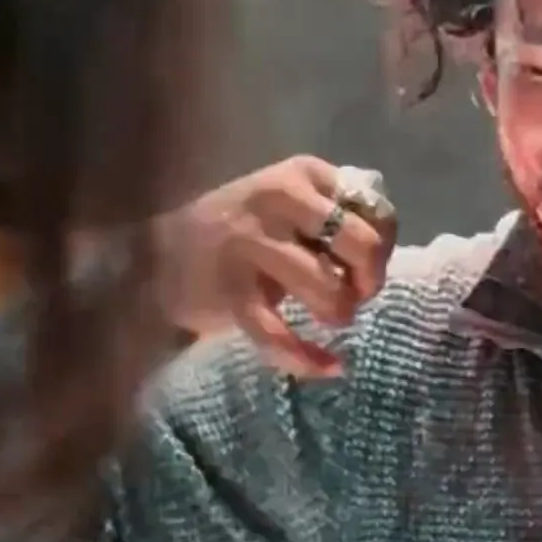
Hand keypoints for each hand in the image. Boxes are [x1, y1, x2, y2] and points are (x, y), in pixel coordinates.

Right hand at [150, 156, 396, 377]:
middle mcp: (279, 200)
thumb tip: (383, 247)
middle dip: (369, 280)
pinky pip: (281, 335)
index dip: (383, 247)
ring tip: (330, 316)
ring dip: (339, 314)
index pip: (375, 210)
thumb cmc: (240, 229)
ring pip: (329, 291)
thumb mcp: (288, 202)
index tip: (363, 266)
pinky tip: (330, 367)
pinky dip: (309, 359)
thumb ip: (335, 213)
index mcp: (302, 174)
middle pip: (361, 246)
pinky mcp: (231, 291)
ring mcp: (252, 244)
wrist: (158, 254)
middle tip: (355, 294)